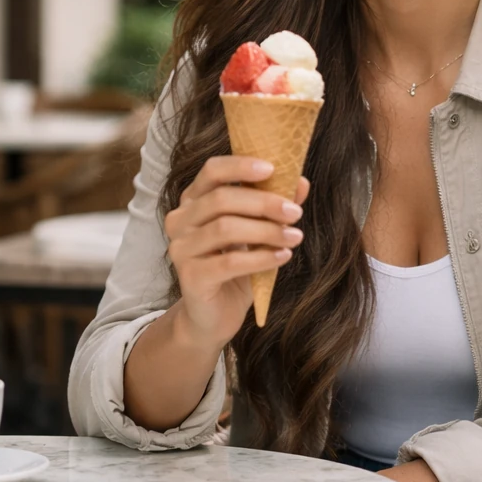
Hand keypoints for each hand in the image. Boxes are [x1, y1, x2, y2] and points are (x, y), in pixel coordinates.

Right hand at [163, 156, 308, 349]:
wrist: (214, 315)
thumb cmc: (236, 267)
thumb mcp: (257, 232)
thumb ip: (273, 207)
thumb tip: (301, 183)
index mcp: (193, 201)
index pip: (212, 171)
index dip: (240, 166)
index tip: (273, 169)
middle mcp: (180, 220)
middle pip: (221, 199)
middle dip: (264, 203)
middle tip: (295, 213)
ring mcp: (180, 249)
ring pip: (225, 229)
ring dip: (266, 230)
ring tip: (294, 237)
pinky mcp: (190, 277)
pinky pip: (229, 262)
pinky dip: (261, 258)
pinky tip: (282, 257)